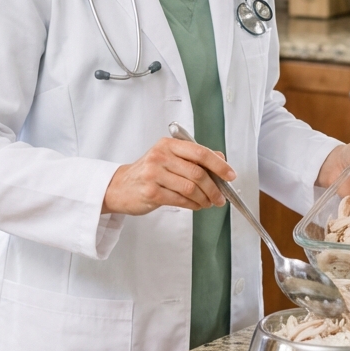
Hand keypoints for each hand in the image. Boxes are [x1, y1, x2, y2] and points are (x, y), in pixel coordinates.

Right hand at [103, 137, 235, 215]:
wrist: (119, 187)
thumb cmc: (147, 172)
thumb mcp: (169, 158)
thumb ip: (194, 157)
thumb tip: (221, 159)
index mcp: (168, 145)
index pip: (200, 152)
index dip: (219, 165)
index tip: (230, 175)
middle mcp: (160, 156)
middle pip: (197, 173)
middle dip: (214, 188)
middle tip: (220, 197)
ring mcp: (154, 174)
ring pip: (191, 188)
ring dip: (204, 199)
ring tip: (208, 203)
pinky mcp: (151, 192)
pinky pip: (181, 200)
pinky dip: (193, 205)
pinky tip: (196, 205)